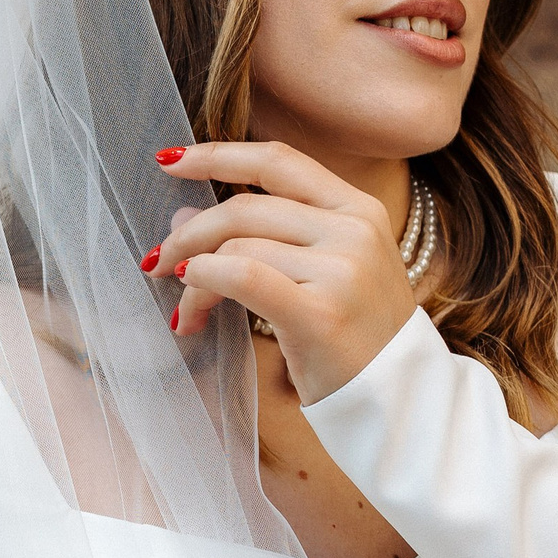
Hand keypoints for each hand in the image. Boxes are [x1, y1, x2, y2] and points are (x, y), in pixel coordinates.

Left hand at [145, 140, 416, 404]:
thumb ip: (266, 237)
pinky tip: (191, 310)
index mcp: (360, 209)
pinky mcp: (321, 312)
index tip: (170, 162)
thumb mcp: (326, 274)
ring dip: (192, 277)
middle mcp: (355, 230)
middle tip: (157, 262)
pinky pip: (242, 276)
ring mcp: (343, 269)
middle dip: (190, 233)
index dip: (218, 155)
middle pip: (247, 207)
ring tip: (186, 311)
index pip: (278, 162)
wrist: (401, 402)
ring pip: (237, 247)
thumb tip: (184, 217)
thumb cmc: (357, 339)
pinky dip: (203, 284)